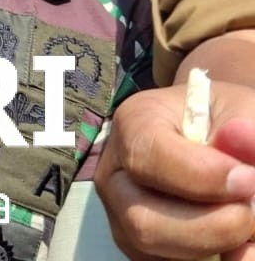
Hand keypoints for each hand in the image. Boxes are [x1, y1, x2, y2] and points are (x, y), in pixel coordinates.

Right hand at [95, 83, 254, 259]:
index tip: (249, 180)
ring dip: (219, 246)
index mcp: (132, 125)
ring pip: (160, 255)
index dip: (202, 177)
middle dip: (213, 227)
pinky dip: (216, 257)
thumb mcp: (241, 111)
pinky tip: (240, 239)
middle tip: (254, 210)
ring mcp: (124, 216)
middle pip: (144, 223)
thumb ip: (246, 133)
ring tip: (249, 219)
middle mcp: (116, 175)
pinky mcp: (143, 249)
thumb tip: (244, 150)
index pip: (147, 158)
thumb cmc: (225, 119)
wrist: (216, 132)